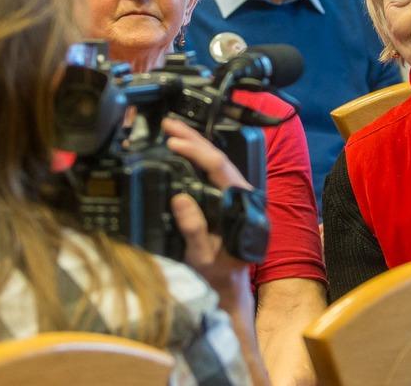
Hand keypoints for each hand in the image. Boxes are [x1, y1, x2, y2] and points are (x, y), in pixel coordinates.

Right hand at [163, 117, 251, 296]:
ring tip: (172, 128)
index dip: (196, 152)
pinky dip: (196, 157)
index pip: (220, 168)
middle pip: (219, 157)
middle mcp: (242, 193)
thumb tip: (180, 198)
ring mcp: (235, 194)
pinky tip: (182, 148)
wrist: (228, 285)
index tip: (173, 143)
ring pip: (216, 161)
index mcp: (242, 204)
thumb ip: (195, 230)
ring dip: (194, 143)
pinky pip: (211, 171)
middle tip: (168, 124)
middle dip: (193, 138)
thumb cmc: (218, 274)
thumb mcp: (203, 257)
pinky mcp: (226, 197)